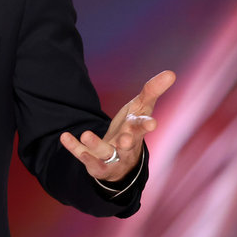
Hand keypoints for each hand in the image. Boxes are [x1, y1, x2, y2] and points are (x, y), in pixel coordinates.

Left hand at [60, 70, 175, 181]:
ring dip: (95, 144)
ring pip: (104, 153)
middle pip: (128, 143)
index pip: (143, 127)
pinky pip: (84, 157)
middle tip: (124, 139)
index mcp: (137, 131)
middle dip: (127, 141)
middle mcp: (126, 146)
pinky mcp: (95, 164)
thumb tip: (171, 72)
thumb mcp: (140, 108)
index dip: (146, 125)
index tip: (152, 123)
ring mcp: (111, 157)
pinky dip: (75, 148)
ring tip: (86, 134)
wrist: (122, 162)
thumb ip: (152, 91)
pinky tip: (64, 137)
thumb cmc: (132, 128)